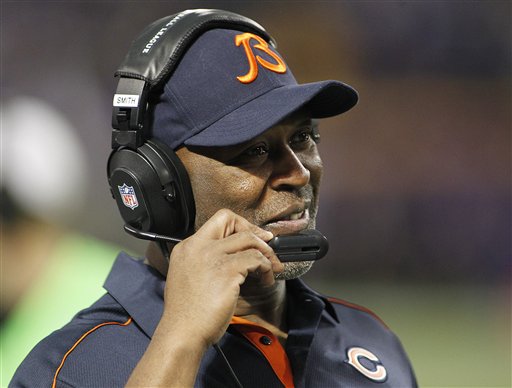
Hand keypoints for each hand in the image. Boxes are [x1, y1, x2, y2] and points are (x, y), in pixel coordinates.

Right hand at [158, 209, 282, 347]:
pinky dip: (266, 268)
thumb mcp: (187, 276)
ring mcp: (212, 257)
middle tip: (268, 245)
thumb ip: (203, 260)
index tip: (251, 236)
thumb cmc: (187, 313)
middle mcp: (198, 247)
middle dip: (255, 231)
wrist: (182, 332)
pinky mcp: (227, 271)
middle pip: (232, 220)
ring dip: (266, 253)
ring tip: (271, 268)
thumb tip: (233, 256)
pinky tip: (266, 280)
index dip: (239, 225)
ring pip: (249, 239)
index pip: (218, 220)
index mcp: (187, 247)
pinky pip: (256, 259)